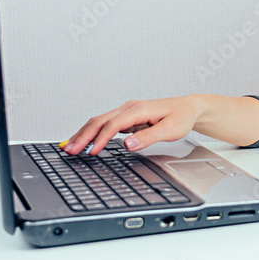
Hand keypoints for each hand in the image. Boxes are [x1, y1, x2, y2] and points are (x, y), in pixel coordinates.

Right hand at [62, 97, 199, 155]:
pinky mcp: (126, 117)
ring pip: (99, 121)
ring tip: (70, 146)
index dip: (101, 139)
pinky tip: (84, 140)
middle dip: (83, 136)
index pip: (114, 125)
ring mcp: (126, 111)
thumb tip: (128, 144)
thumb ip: (148, 137)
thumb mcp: (170, 130)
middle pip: (100, 121)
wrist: (188, 107)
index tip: (91, 151)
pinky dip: (91, 132)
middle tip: (70, 150)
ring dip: (84, 133)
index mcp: (139, 109)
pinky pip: (104, 124)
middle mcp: (129, 108)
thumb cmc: (181, 117)